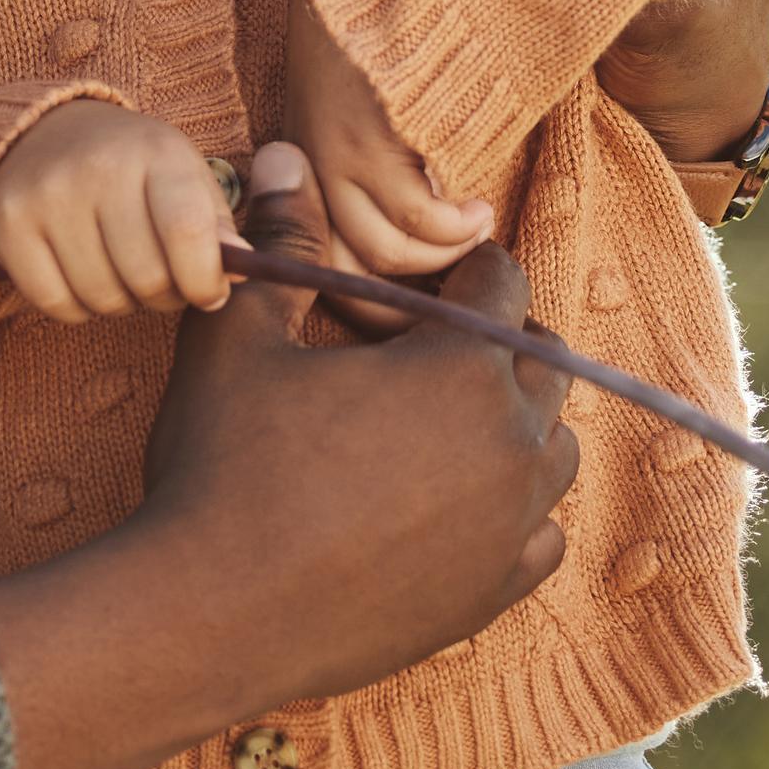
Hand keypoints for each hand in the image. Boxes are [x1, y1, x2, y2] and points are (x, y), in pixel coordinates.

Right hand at [0, 101, 240, 324]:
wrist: (48, 130)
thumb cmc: (133, 166)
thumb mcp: (186, 175)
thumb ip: (219, 225)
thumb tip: (239, 274)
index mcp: (156, 151)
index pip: (187, 232)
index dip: (205, 281)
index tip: (209, 293)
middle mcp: (97, 168)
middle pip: (146, 276)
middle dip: (164, 297)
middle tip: (162, 284)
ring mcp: (47, 194)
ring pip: (102, 297)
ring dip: (121, 304)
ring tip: (122, 276)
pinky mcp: (7, 222)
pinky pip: (54, 301)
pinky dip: (77, 307)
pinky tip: (84, 280)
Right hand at [0, 142, 575, 768]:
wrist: (213, 613)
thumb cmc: (222, 466)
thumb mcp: (237, 341)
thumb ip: (281, 248)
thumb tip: (284, 155)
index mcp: (460, 365)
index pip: (501, 282)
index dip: (461, 271)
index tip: (422, 282)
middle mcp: (513, 441)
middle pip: (544, 363)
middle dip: (497, 343)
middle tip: (425, 350)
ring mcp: (513, 524)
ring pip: (555, 450)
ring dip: (514, 426)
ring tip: (443, 427)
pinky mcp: (496, 592)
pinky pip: (542, 535)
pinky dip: (512, 512)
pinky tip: (454, 508)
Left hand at [281, 3, 491, 282]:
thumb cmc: (383, 39)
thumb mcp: (356, 112)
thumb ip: (367, 171)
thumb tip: (411, 241)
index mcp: (298, 162)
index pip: (308, 259)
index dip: (360, 295)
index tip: (408, 305)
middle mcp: (304, 165)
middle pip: (339, 271)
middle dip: (398, 299)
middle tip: (449, 293)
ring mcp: (333, 152)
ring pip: (381, 250)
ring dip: (439, 256)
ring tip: (475, 230)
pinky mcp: (369, 137)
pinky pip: (414, 214)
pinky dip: (452, 227)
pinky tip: (476, 209)